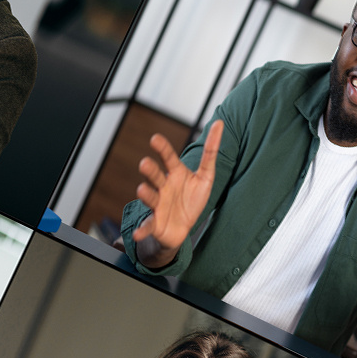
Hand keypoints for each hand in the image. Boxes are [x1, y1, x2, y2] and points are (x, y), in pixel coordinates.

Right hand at [128, 117, 221, 260]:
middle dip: (150, 170)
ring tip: (142, 190)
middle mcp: (163, 187)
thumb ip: (210, 151)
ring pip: (150, 197)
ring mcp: (158, 205)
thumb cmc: (191, 199)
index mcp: (175, 174)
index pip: (168, 158)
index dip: (162, 149)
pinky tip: (137, 234)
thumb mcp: (205, 176)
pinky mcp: (155, 223)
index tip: (155, 139)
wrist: (181, 228)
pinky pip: (148, 226)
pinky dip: (142, 231)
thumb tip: (219, 123)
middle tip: (145, 163)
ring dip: (145, 194)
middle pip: (155, 176)